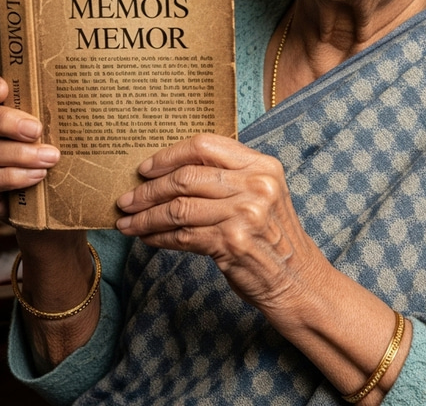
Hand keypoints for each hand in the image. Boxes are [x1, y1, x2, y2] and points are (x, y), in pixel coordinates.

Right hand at [0, 73, 58, 221]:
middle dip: (6, 122)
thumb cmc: (55, 151)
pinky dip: (13, 177)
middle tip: (37, 130)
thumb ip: (60, 112)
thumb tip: (90, 94)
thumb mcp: (58, 129)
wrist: (50, 199)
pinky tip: (37, 176)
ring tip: (50, 158)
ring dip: (18, 154)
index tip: (2, 89)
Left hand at [115, 134, 325, 318]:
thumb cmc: (273, 235)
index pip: (205, 145)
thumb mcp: (263, 192)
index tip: (145, 168)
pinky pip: (182, 236)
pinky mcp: (231, 243)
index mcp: (261, 165)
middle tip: (126, 199)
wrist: (299, 280)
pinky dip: (158, 238)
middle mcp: (255, 185)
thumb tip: (171, 170)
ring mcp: (244, 214)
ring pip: (178, 208)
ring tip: (127, 222)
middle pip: (186, 177)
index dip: (169, 155)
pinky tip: (147, 238)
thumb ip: (229, 175)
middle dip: (148, 190)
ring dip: (146, 217)